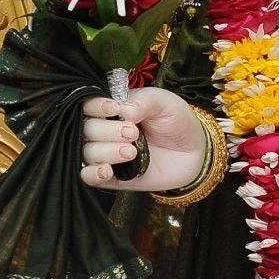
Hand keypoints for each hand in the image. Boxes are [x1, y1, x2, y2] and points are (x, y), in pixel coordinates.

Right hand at [80, 87, 209, 193]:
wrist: (193, 151)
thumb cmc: (175, 120)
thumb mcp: (164, 102)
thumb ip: (144, 101)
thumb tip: (124, 110)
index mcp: (110, 107)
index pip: (88, 104)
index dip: (95, 106)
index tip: (114, 109)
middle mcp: (103, 129)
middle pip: (85, 129)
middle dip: (106, 131)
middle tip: (132, 133)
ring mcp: (105, 153)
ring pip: (86, 152)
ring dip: (105, 151)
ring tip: (131, 151)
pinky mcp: (111, 176)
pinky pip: (89, 177)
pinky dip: (93, 174)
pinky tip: (107, 171)